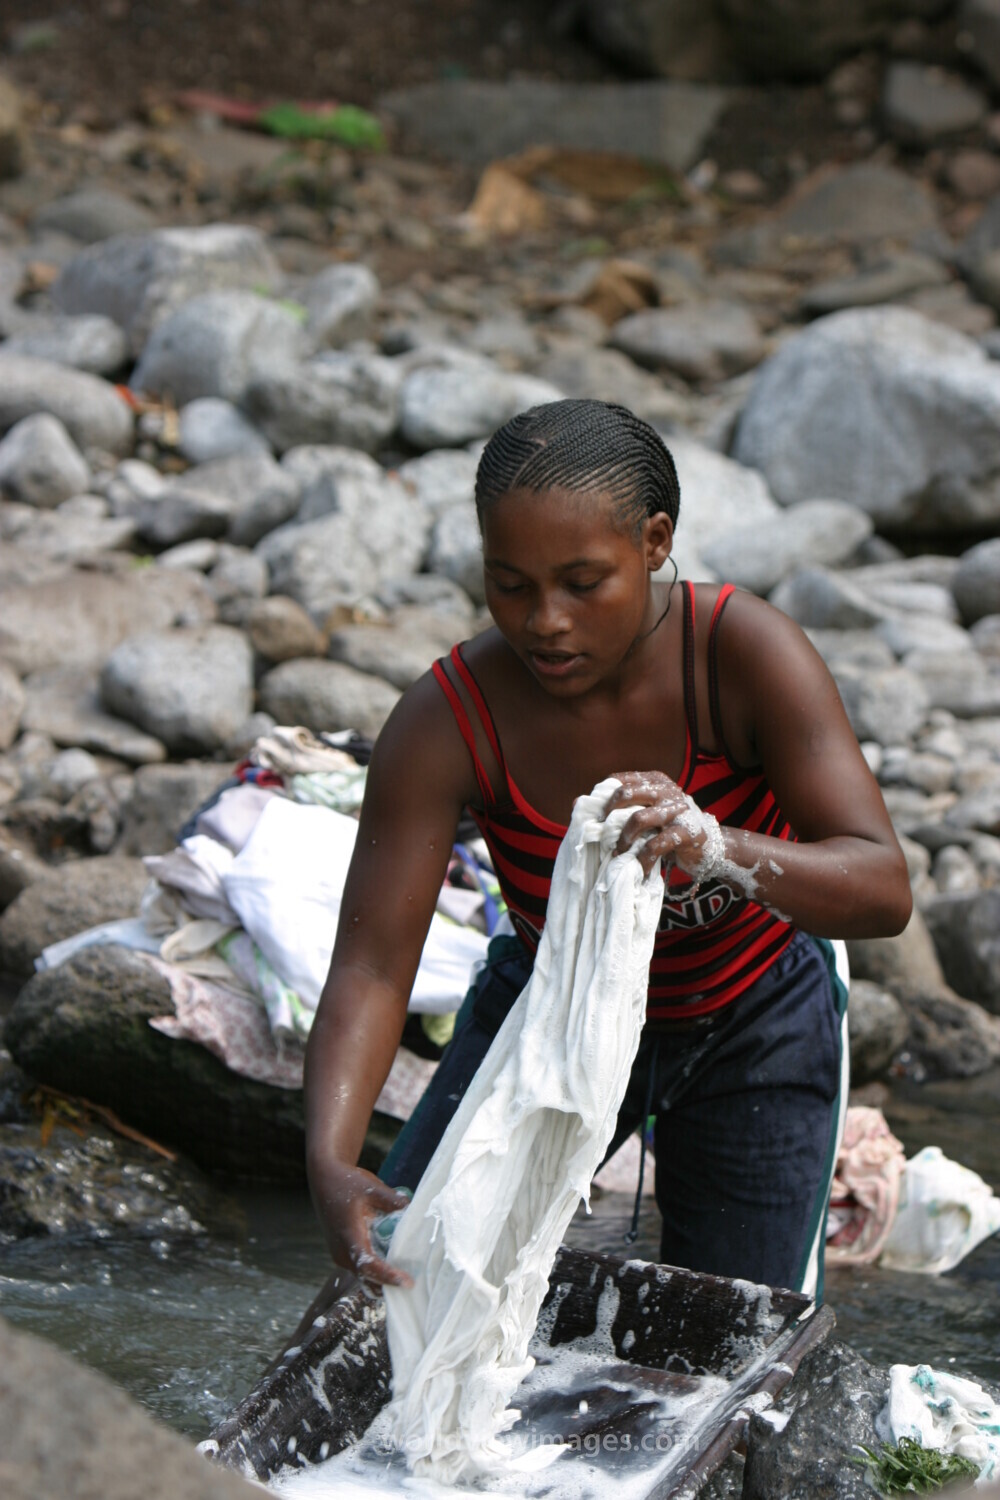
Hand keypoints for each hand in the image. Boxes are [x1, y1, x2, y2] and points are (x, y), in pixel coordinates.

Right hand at [310, 1158, 413, 1288]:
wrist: (325, 1181)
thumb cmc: (347, 1183)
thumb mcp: (372, 1188)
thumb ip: (393, 1201)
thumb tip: (414, 1211)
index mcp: (349, 1237)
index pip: (368, 1266)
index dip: (388, 1277)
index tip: (408, 1282)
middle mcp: (342, 1252)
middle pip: (368, 1278)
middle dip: (389, 1284)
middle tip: (414, 1282)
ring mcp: (340, 1254)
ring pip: (364, 1276)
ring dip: (382, 1278)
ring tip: (407, 1272)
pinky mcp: (342, 1252)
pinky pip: (360, 1268)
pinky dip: (376, 1270)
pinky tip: (393, 1260)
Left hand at [604, 771, 720, 879]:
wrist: (709, 846)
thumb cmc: (671, 829)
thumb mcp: (650, 811)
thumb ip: (625, 806)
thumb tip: (581, 805)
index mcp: (657, 781)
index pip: (620, 780)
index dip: (602, 799)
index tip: (595, 818)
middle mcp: (668, 791)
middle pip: (626, 794)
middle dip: (609, 816)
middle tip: (603, 834)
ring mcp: (678, 810)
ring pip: (638, 819)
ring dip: (623, 839)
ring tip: (618, 853)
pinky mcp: (686, 833)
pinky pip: (654, 846)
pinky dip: (642, 859)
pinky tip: (639, 867)